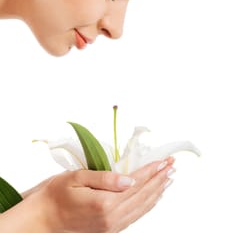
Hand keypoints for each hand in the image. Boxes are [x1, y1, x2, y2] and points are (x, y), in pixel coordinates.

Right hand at [35, 157, 173, 232]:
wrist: (44, 220)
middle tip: (172, 165)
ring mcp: (112, 226)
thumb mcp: (77, 178)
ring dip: (158, 191)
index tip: (164, 161)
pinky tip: (154, 196)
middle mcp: (112, 217)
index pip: (136, 183)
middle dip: (159, 178)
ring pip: (143, 207)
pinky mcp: (111, 229)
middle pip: (143, 195)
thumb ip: (105, 178)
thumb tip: (130, 179)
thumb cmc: (57, 194)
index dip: (152, 171)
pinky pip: (136, 215)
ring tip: (168, 178)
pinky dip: (148, 204)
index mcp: (104, 203)